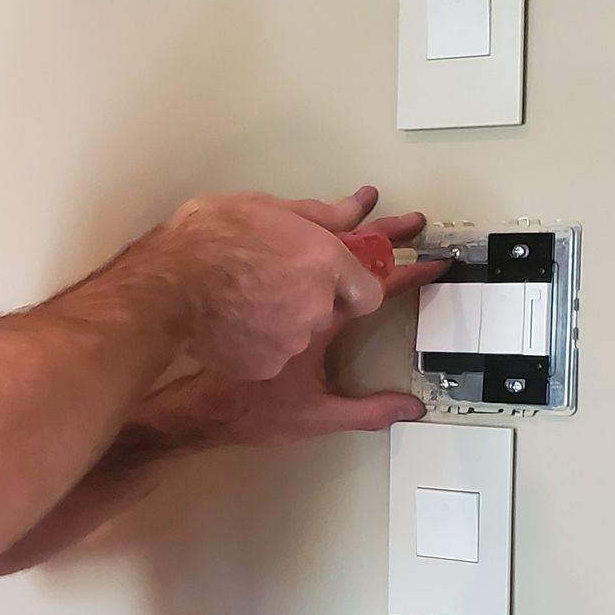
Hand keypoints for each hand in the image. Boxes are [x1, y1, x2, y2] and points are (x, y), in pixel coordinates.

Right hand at [155, 184, 388, 380]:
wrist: (163, 288)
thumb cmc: (208, 239)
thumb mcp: (265, 207)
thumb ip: (320, 214)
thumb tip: (359, 207)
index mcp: (325, 261)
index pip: (369, 291)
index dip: (353, 287)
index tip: (337, 282)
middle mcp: (317, 305)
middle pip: (327, 310)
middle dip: (307, 298)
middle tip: (268, 279)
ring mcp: (292, 340)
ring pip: (297, 333)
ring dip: (279, 320)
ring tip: (241, 299)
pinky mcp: (266, 365)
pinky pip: (270, 353)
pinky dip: (256, 342)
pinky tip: (230, 322)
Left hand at [156, 202, 451, 447]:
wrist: (180, 372)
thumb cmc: (240, 401)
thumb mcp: (311, 413)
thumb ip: (363, 410)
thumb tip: (409, 408)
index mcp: (323, 316)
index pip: (377, 288)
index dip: (410, 274)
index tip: (434, 262)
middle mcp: (298, 283)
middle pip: (352, 247)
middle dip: (385, 233)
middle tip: (411, 219)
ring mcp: (266, 266)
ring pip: (314, 229)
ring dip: (342, 218)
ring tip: (363, 200)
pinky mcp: (236, 260)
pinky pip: (277, 229)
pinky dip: (298, 220)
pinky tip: (301, 216)